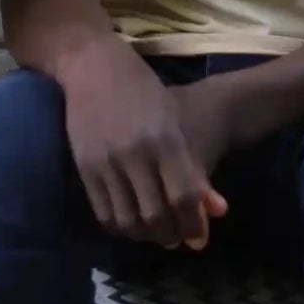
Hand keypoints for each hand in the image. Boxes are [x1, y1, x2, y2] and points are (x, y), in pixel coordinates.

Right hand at [59, 41, 228, 250]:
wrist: (93, 64)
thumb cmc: (142, 89)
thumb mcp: (173, 122)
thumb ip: (195, 168)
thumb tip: (219, 211)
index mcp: (164, 138)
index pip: (184, 197)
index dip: (194, 225)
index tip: (199, 239)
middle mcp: (135, 153)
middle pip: (156, 215)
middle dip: (171, 236)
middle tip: (176, 238)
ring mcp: (107, 161)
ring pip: (129, 221)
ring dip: (145, 236)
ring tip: (153, 232)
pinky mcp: (84, 167)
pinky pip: (104, 214)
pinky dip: (120, 227)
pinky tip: (130, 221)